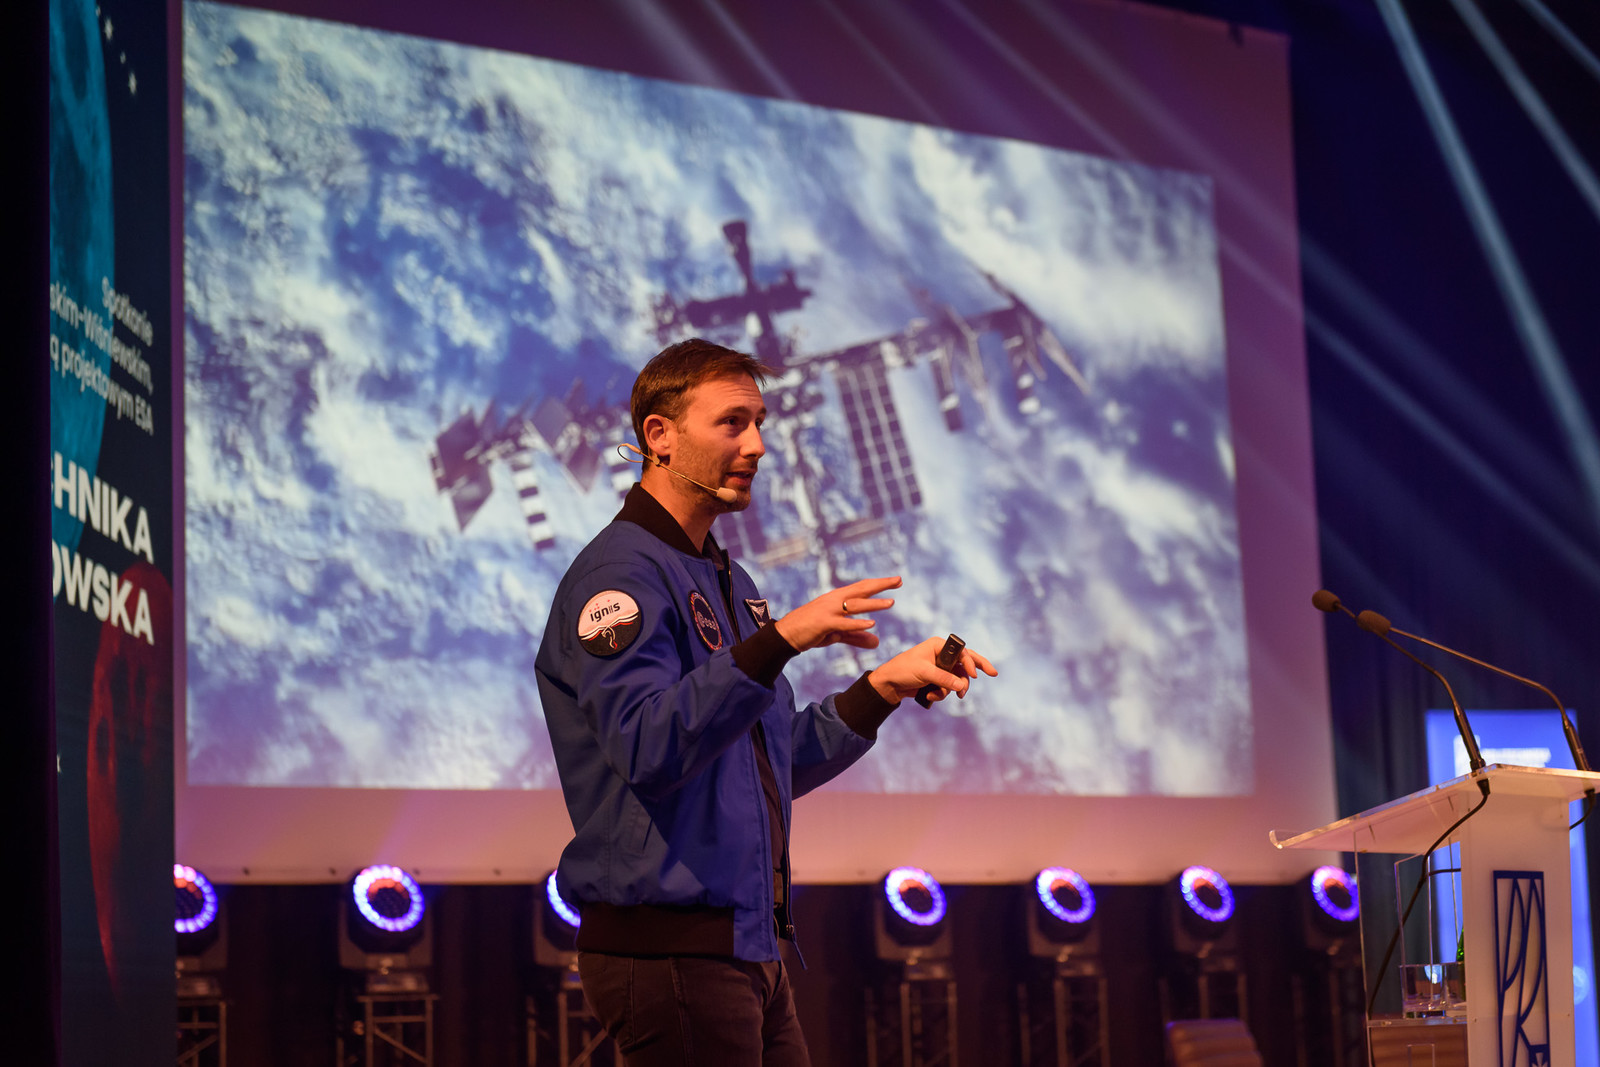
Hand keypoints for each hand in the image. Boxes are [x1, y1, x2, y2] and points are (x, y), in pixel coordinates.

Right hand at [774, 576, 901, 652]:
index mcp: (837, 598)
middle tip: (899, 580)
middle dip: (880, 585)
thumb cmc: (811, 631)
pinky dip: (857, 624)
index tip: (897, 580)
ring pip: (855, 605)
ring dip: (874, 604)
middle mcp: (834, 600)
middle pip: (861, 590)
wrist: (786, 634)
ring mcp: (828, 611)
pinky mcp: (823, 623)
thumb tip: (877, 642)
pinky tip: (871, 624)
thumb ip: (857, 637)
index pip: (862, 588)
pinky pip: (843, 623)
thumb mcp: (837, 633)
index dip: (879, 584)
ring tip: (891, 603)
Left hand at [867, 637, 997, 705]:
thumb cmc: (902, 670)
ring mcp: (941, 668)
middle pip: (966, 662)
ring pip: (957, 679)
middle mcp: (942, 655)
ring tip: (938, 695)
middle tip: (993, 673)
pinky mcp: (937, 679)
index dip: (970, 663)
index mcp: (939, 645)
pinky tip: (930, 695)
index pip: (962, 652)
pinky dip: (942, 693)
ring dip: (950, 689)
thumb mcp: (924, 673)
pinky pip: (949, 687)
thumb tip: (962, 686)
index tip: (974, 676)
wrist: (889, 684)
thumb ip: (944, 678)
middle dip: (974, 671)